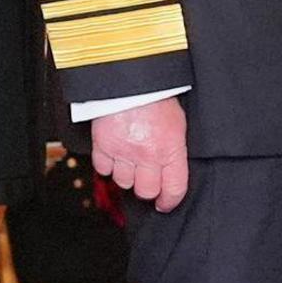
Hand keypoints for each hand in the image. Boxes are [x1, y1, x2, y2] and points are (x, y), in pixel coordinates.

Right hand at [93, 95, 191, 212]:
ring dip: (127, 177)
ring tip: (131, 163)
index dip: (170, 201)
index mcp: (171, 149)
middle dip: (148, 189)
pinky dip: (108, 166)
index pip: (173, 188)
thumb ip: (174, 149)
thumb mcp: (178, 124)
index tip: (165, 203)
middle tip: (148, 182)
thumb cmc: (158, 97)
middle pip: (146, 191)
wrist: (131, 79)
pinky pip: (103, 169)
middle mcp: (147, 155)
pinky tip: (115, 157)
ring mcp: (123, 151)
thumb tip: (173, 169)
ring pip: (123, 183)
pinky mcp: (103, 145)